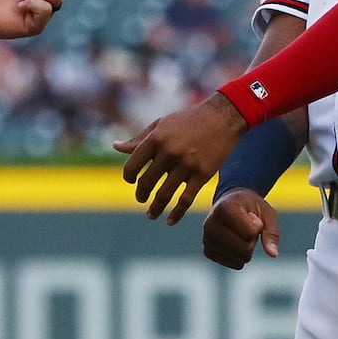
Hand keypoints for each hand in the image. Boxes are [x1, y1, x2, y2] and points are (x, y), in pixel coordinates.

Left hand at [115, 92, 247, 224]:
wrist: (222, 117)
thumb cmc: (188, 120)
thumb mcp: (161, 124)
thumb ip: (138, 139)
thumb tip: (115, 147)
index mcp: (156, 138)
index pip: (133, 165)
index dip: (129, 176)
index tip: (131, 181)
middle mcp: (169, 152)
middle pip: (147, 182)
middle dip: (141, 194)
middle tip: (141, 198)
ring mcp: (186, 165)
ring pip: (164, 195)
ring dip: (155, 208)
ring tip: (150, 214)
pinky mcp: (203, 174)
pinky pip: (186, 200)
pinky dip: (176, 213)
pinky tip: (170, 221)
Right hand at [203, 189, 279, 268]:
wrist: (230, 202)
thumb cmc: (251, 207)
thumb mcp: (266, 213)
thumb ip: (271, 232)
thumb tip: (273, 254)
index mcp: (224, 208)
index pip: (251, 233)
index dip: (258, 226)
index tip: (251, 216)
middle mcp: (210, 223)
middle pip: (245, 249)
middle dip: (253, 240)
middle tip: (246, 226)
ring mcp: (206, 238)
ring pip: (240, 259)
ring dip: (247, 248)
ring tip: (239, 232)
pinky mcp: (207, 251)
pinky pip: (235, 264)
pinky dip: (241, 256)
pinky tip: (234, 241)